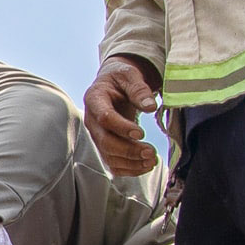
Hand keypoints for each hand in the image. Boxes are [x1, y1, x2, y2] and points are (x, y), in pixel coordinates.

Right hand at [82, 56, 161, 174]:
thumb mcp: (130, 75)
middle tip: (150, 152)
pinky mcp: (104, 145)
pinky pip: (113, 163)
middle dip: (128, 150)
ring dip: (131, 163)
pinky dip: (129, 169)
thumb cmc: (120, 78)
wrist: (113, 84)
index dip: (122, 128)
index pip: (104, 118)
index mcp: (95, 99)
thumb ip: (139, 89)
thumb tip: (150, 106)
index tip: (141, 133)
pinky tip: (146, 166)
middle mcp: (92, 120)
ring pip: (109, 156)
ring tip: (152, 160)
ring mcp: (97, 135)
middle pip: (105, 142)